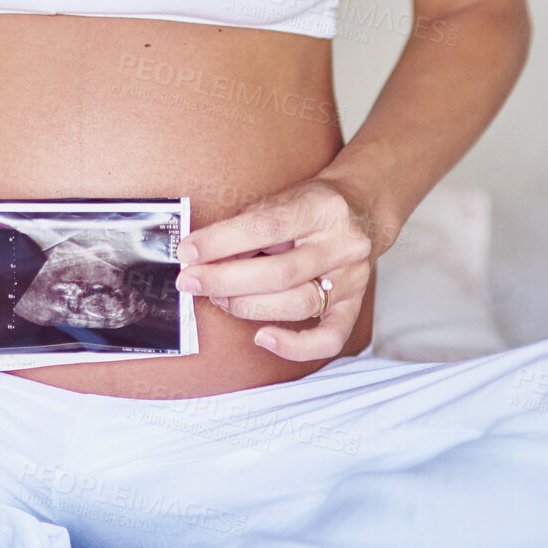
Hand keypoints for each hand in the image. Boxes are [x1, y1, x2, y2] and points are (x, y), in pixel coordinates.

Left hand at [175, 177, 383, 360]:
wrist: (360, 210)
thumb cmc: (308, 206)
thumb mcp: (278, 201)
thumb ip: (246, 228)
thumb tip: (204, 260)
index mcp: (323, 208)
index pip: (266, 227)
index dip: (221, 243)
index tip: (188, 253)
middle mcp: (344, 244)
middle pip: (279, 273)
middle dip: (225, 281)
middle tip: (192, 282)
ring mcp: (352, 278)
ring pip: (297, 304)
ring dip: (248, 307)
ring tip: (220, 299)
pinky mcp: (354, 305)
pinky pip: (329, 338)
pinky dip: (295, 346)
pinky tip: (263, 338)